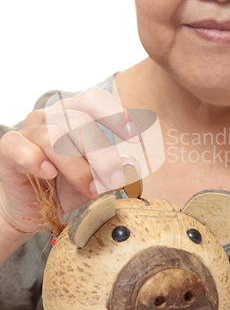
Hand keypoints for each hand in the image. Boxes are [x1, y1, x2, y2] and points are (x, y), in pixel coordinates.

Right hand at [0, 88, 141, 235]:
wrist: (30, 209)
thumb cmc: (65, 187)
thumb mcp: (96, 182)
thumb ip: (113, 172)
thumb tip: (131, 165)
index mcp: (75, 115)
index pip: (94, 100)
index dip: (116, 113)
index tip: (136, 136)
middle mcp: (51, 117)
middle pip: (80, 121)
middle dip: (102, 154)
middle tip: (115, 181)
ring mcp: (29, 131)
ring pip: (54, 136)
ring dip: (77, 167)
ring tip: (90, 189)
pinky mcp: (8, 149)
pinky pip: (20, 146)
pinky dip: (36, 160)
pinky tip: (49, 174)